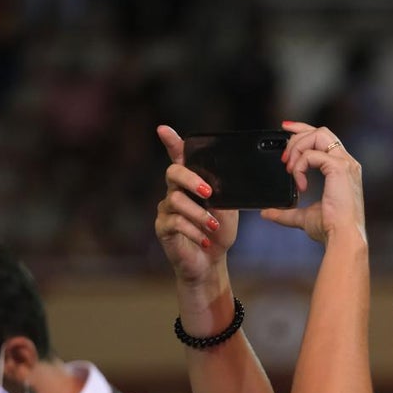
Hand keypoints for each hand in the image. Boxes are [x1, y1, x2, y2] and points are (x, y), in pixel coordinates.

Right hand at [154, 125, 238, 285]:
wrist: (211, 262)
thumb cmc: (219, 232)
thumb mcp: (228, 209)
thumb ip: (224, 192)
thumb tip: (226, 180)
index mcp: (191, 183)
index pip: (180, 158)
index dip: (171, 143)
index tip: (164, 130)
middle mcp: (175, 192)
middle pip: (172, 172)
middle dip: (190, 179)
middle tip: (208, 192)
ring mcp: (166, 209)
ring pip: (176, 201)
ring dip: (199, 214)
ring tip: (214, 227)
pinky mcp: (163, 228)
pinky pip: (175, 222)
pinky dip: (194, 231)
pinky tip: (205, 240)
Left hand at [262, 121, 363, 243]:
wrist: (342, 237)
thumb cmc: (330, 229)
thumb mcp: (303, 217)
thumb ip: (286, 212)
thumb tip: (267, 213)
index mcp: (342, 169)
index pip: (324, 138)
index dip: (304, 129)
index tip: (285, 128)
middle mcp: (347, 162)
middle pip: (320, 131)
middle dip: (297, 136)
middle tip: (283, 156)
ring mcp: (345, 163)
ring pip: (317, 135)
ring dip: (297, 148)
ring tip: (289, 168)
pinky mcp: (339, 168)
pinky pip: (312, 155)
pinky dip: (300, 166)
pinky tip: (299, 182)